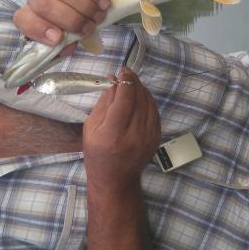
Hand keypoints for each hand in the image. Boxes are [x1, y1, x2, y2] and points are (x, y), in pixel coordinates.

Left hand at [14, 0, 111, 50]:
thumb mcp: (74, 21)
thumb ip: (69, 36)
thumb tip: (66, 49)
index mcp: (35, 8)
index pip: (23, 19)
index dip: (37, 30)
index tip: (58, 39)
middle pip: (42, 4)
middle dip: (68, 20)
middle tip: (87, 28)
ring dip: (83, 7)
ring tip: (98, 17)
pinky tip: (104, 3)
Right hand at [83, 68, 159, 189]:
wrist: (115, 180)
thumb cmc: (97, 154)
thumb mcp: (91, 127)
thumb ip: (104, 102)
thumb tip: (113, 80)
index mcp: (114, 133)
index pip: (125, 98)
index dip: (125, 80)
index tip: (122, 69)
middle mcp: (134, 135)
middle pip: (139, 98)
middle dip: (133, 81)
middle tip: (126, 73)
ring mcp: (149, 137)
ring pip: (150, 103)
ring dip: (141, 89)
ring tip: (131, 83)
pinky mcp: (156, 138)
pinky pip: (155, 112)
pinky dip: (148, 100)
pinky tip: (139, 97)